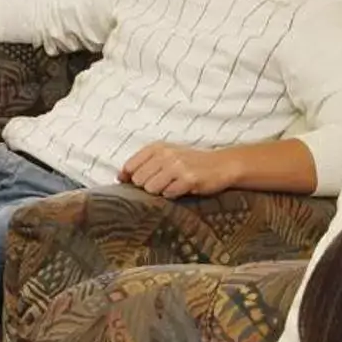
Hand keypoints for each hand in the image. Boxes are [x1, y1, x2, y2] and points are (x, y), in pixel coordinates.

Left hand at [118, 143, 241, 197]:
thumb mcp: (166, 156)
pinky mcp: (188, 179)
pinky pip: (168, 194)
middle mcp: (165, 154)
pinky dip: (173, 195)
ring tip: (172, 186)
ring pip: (151, 188)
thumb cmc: (190, 162)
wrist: (222, 164)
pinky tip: (182, 189)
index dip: (130, 178)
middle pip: (138, 180)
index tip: (137, 183)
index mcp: (157, 147)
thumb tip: (119, 177)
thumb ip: (142, 164)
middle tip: (162, 184)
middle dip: (147, 186)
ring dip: (160, 191)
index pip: (130, 166)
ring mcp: (177, 166)